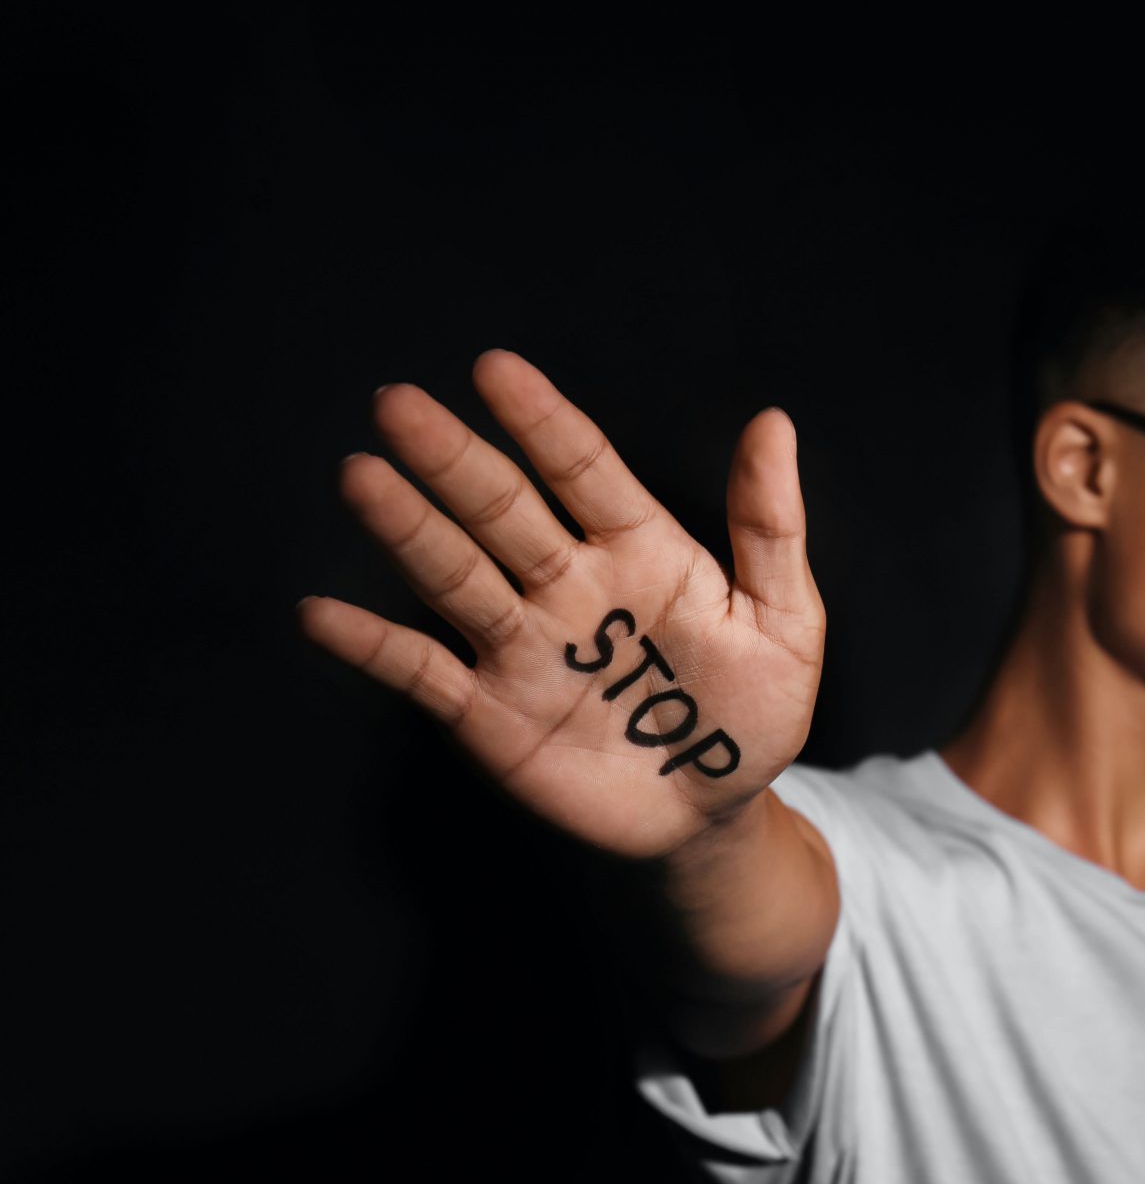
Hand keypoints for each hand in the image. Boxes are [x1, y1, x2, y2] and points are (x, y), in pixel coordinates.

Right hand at [297, 350, 823, 859]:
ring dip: (406, 529)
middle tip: (397, 404)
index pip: (583, 469)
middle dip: (453, 459)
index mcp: (641, 550)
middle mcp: (569, 586)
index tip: (496, 370)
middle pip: (502, 510)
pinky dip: (372, 647)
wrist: (715, 814)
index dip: (541, 422)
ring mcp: (524, 648)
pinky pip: (423, 673)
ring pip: (456, 576)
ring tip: (360, 475)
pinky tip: (320, 613)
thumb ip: (770, 526)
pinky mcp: (491, 715)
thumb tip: (773, 421)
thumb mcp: (786, 620)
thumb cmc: (755, 712)